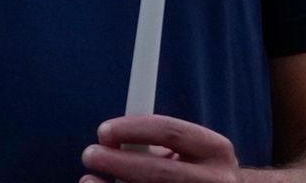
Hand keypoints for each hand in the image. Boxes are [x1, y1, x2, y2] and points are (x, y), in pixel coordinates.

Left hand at [80, 114, 241, 182]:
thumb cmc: (193, 172)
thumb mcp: (186, 152)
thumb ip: (154, 144)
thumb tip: (108, 140)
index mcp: (215, 149)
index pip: (170, 131)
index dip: (132, 128)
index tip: (103, 131)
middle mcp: (216, 180)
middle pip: (158, 171)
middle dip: (117, 162)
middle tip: (89, 155)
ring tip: (88, 181)